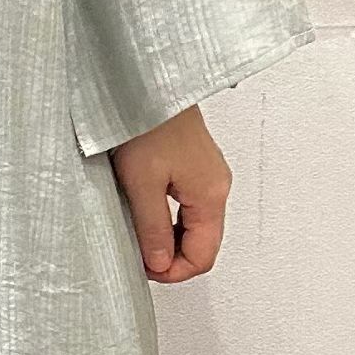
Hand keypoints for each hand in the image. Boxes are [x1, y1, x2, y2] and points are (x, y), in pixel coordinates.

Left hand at [108, 104, 230, 283]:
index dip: (174, 273)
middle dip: (172, 259)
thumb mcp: (141, 184)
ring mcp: (207, 175)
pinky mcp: (194, 165)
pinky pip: (188, 206)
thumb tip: (161, 265)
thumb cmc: (145, 122)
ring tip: (138, 236)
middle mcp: (216, 186)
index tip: (146, 271)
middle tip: (139, 257)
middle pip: (203, 243)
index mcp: (211, 194)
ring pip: (195, 226)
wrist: (145, 81)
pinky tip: (145, 214)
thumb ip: (152, 230)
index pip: (204, 256)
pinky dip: (169, 220)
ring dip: (169, 239)